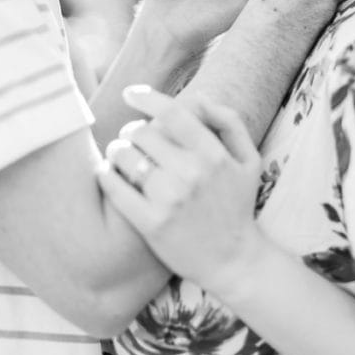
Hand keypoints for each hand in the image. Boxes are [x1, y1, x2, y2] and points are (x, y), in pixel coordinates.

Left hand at [97, 86, 262, 295]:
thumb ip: (227, 121)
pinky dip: (106, 175)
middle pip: (142, 132)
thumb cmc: (237, 204)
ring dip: (117, 150)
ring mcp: (170, 200)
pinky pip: (116, 189)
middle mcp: (192, 174)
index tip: (130, 93)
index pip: (172, 112)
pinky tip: (109, 173)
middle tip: (132, 138)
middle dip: (131, 130)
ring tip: (121, 156)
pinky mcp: (152, 224)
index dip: (146, 97)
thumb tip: (198, 96)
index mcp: (213, 154)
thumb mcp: (248, 159)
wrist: (234, 262)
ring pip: (126, 156)